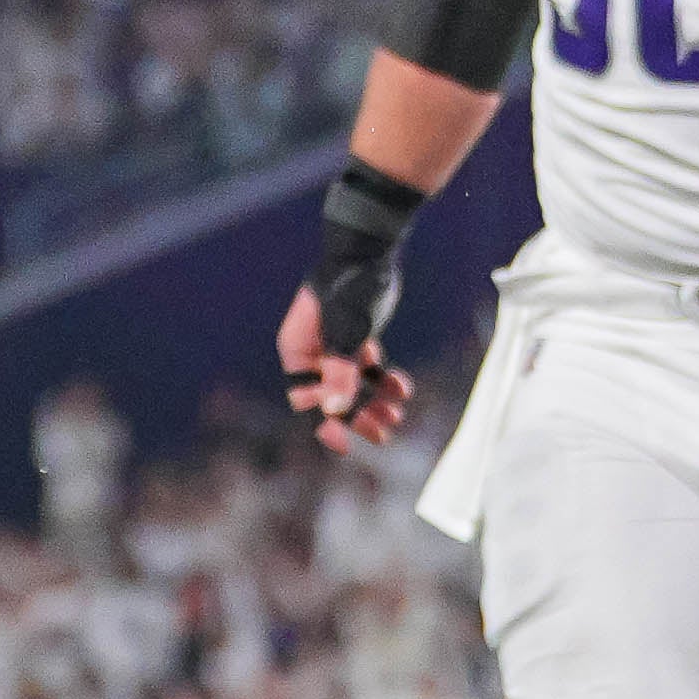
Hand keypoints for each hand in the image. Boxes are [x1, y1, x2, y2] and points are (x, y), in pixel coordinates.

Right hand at [279, 279, 410, 455]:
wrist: (369, 252)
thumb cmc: (349, 289)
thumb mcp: (346, 333)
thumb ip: (340, 371)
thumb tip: (335, 411)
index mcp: (297, 349)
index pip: (304, 397)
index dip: (324, 424)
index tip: (345, 446)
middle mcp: (312, 351)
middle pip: (332, 396)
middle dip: (357, 416)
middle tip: (383, 434)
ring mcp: (335, 345)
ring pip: (352, 385)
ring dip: (373, 402)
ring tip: (397, 414)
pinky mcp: (356, 338)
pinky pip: (367, 369)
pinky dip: (383, 380)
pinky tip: (402, 387)